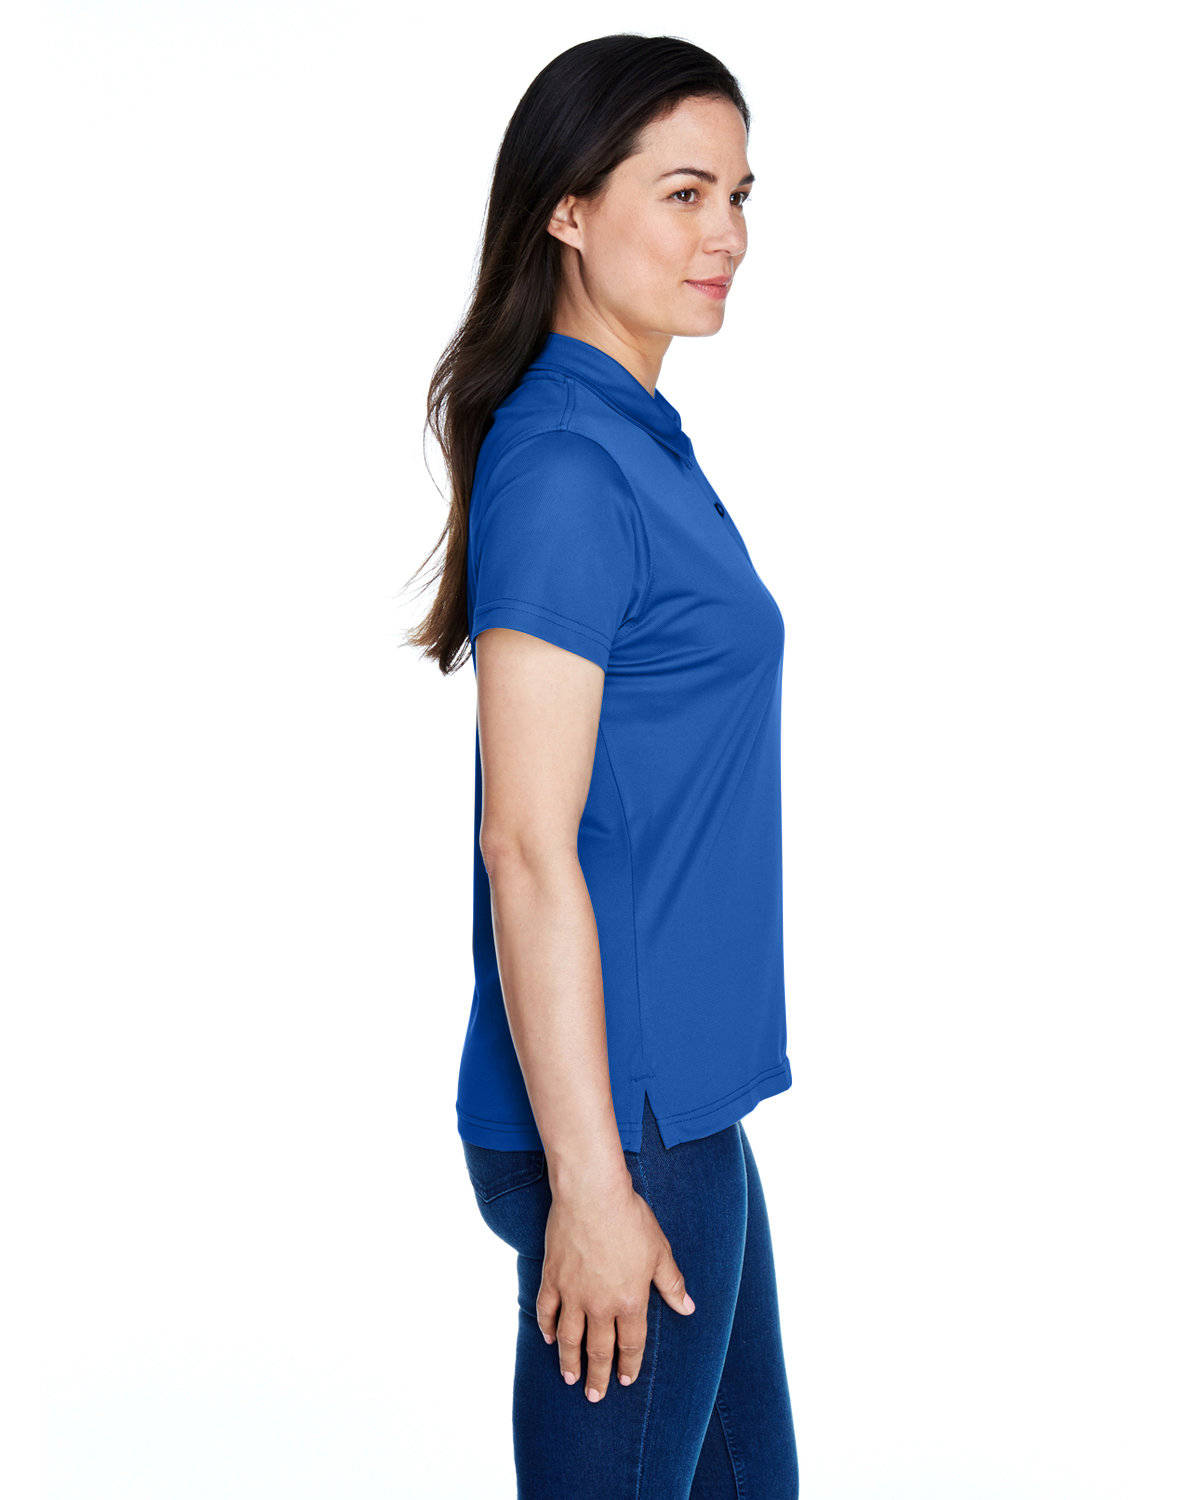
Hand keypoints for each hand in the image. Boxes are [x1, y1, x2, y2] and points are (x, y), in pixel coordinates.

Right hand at [536, 1174, 695, 1400]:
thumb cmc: (630, 1218)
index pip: (630, 1343)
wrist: (592, 1193)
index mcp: (630, 1300)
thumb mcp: (660, 1251)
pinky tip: (548, 1338)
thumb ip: (672, 1284)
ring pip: (569, 1338)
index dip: (628, 1365)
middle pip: (599, 1349)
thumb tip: (687, 1308)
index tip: (625, 1381)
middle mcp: (600, 1304)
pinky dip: (546, 1327)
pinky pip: (546, 1311)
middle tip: (594, 1395)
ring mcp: (572, 1293)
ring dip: (569, 1361)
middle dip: (598, 1375)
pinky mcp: (551, 1277)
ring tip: (569, 1378)